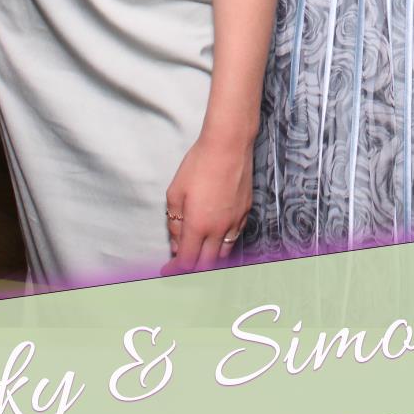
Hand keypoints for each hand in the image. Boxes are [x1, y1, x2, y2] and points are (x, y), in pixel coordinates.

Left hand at [160, 132, 252, 274]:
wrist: (228, 144)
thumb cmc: (199, 164)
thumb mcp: (176, 191)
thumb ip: (174, 222)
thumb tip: (175, 243)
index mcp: (197, 225)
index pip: (186, 261)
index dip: (175, 269)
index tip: (167, 269)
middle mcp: (218, 229)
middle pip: (206, 264)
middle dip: (192, 268)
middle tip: (181, 262)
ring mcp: (235, 221)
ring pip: (223, 254)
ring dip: (209, 258)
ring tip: (199, 251)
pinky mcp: (246, 212)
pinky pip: (234, 237)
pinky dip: (224, 244)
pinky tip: (216, 235)